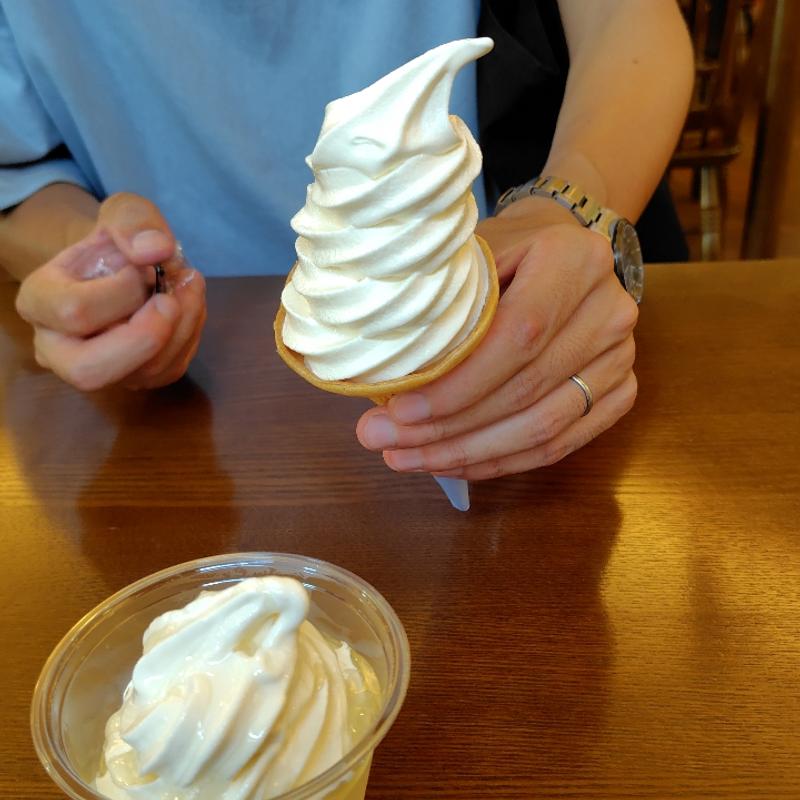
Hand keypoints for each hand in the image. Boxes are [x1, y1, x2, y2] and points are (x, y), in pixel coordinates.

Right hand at [15, 192, 205, 390]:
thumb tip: (157, 250)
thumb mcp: (121, 213)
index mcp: (39, 302)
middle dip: (145, 337)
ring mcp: (99, 369)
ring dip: (180, 330)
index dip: (121, 291)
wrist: (123, 266)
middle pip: (89, 371)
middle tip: (170, 300)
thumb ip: (134, 222)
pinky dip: (189, 336)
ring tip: (189, 288)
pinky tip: (190, 305)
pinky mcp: (135, 379)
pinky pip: (168, 371)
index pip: (74, 312)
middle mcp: (58, 348)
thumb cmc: (115, 243)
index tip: (139, 268)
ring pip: (141, 374)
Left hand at [356, 196, 637, 479]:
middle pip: (526, 390)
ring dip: (467, 454)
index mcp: (575, 260)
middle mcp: (610, 311)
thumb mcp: (471, 254)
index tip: (399, 411)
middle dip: (448, 429)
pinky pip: (558, 445)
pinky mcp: (619, 394)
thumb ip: (442, 304)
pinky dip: (500, 462)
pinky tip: (451, 463)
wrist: (562, 253)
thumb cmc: (506, 251)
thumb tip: (381, 375)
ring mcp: (621, 358)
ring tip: (407, 458)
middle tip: (385, 442)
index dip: (457, 384)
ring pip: (543, 428)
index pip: (517, 336)